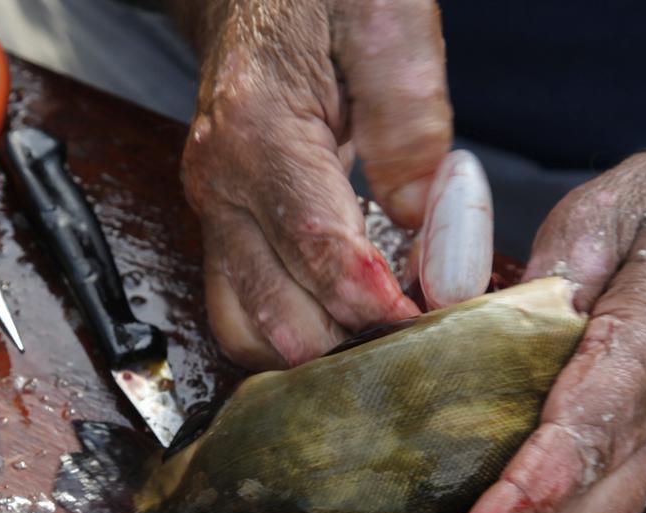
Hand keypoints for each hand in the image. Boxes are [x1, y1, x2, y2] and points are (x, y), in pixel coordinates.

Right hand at [168, 0, 451, 367]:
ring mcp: (215, 217)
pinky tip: (354, 313)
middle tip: (426, 324)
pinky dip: (301, 331)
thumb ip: (407, 118)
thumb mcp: (382, 19)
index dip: (376, 300)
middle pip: (277, 319)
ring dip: (321, 347)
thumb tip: (421, 218)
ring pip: (251, 335)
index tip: (431, 322)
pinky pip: (249, 313)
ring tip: (387, 324)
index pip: (314, 246)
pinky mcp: (223, 233)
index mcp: (258, 133)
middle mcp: (221, 188)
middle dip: (354, 339)